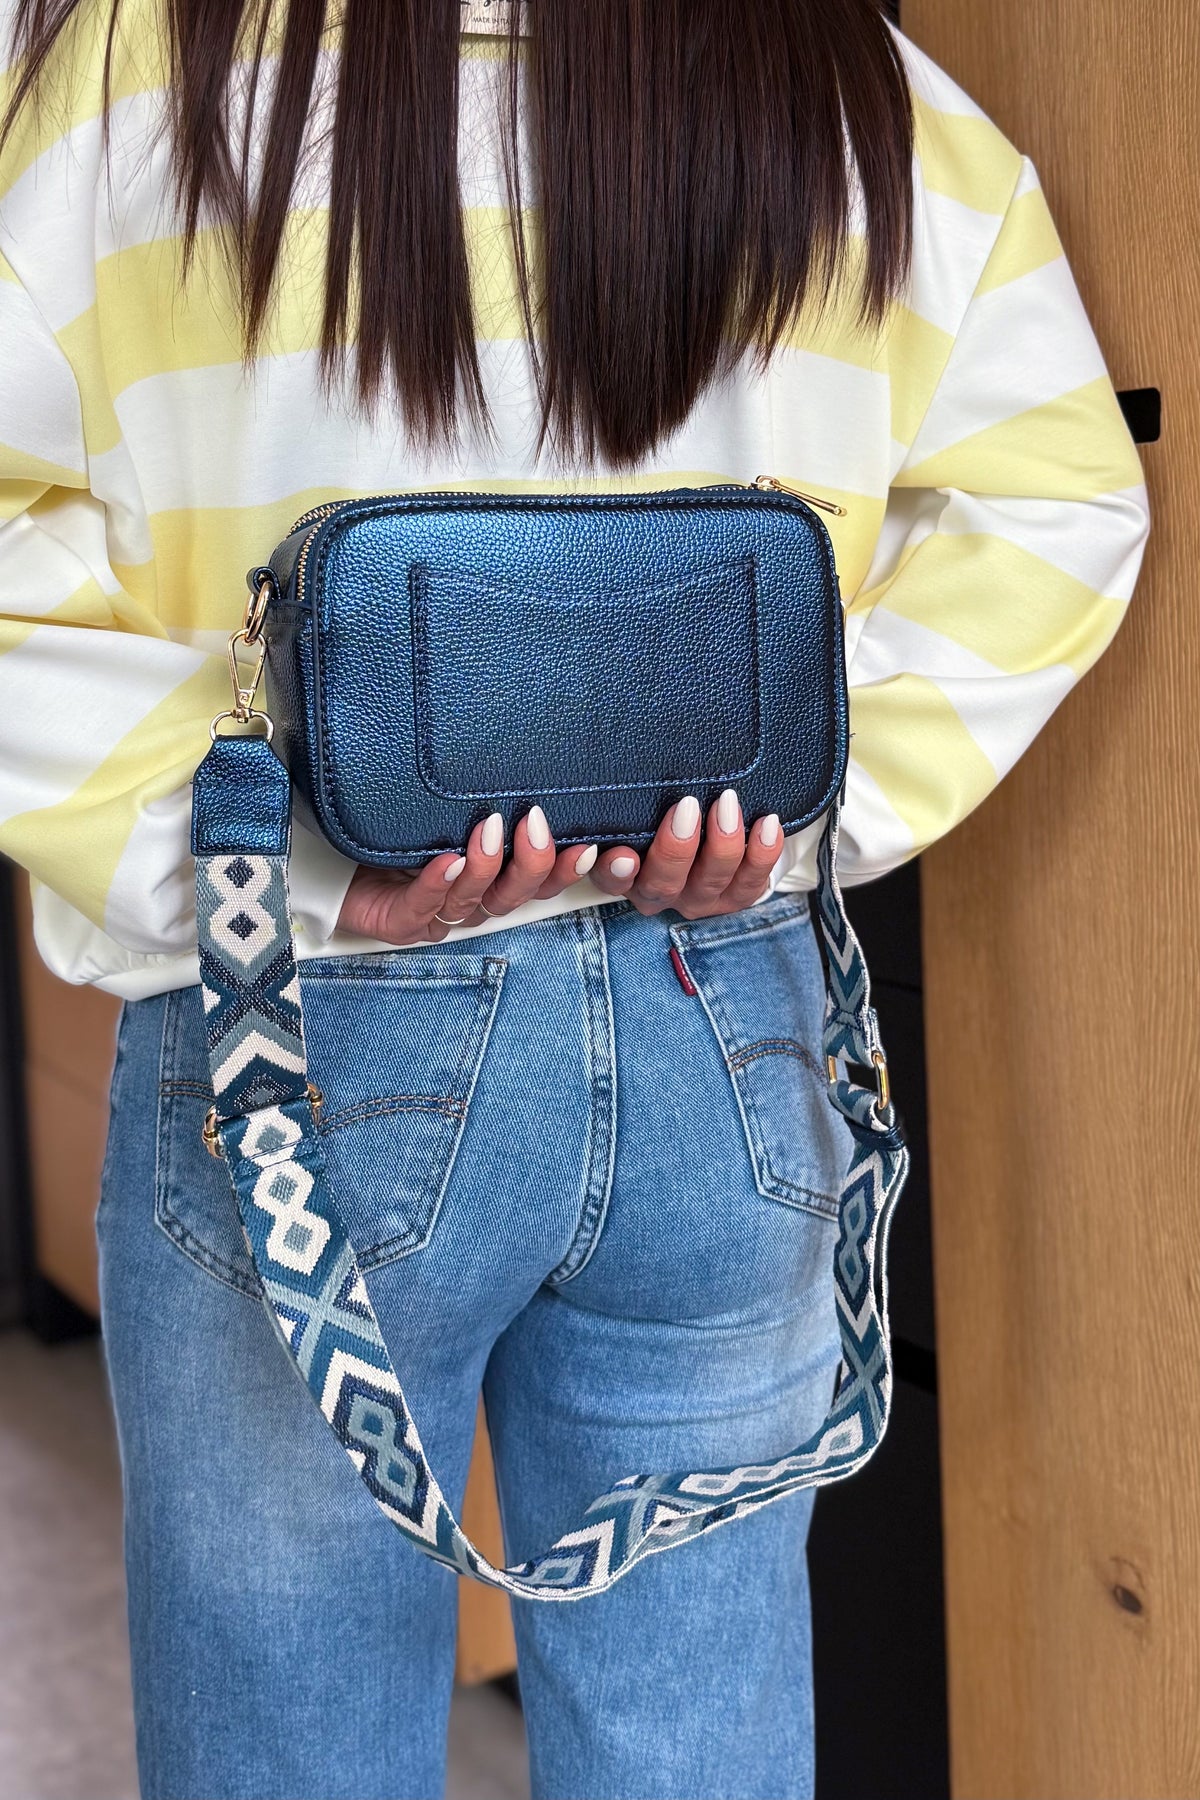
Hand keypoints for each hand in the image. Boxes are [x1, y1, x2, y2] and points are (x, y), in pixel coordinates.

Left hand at [336, 807, 598, 945]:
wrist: (329, 850)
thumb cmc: (394, 822)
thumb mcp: (445, 799)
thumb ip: (484, 786)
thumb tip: (519, 731)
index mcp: (491, 878)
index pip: (542, 881)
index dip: (569, 868)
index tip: (593, 843)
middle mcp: (470, 899)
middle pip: (516, 896)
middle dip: (533, 863)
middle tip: (536, 823)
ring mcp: (436, 914)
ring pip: (474, 904)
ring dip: (485, 868)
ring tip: (489, 830)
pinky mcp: (399, 922)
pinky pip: (422, 909)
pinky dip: (436, 884)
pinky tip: (447, 859)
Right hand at [589, 788, 781, 918]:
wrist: (720, 827)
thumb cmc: (673, 807)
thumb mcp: (649, 801)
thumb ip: (639, 793)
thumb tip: (646, 749)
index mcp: (628, 872)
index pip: (610, 879)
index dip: (614, 872)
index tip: (624, 853)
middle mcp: (660, 891)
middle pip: (662, 884)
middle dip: (676, 849)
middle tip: (687, 807)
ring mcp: (698, 898)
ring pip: (708, 883)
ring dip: (721, 845)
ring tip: (728, 805)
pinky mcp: (735, 898)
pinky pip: (750, 884)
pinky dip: (761, 854)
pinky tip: (767, 824)